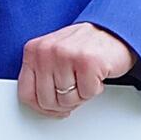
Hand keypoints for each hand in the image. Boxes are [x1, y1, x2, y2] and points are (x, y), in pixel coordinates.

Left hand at [18, 22, 135, 118]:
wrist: (114, 32)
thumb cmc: (85, 47)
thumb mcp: (54, 58)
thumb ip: (42, 78)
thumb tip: (39, 106)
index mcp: (34, 50)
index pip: (26, 93)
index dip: (41, 108)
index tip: (52, 107)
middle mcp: (47, 51)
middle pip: (46, 101)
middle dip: (63, 103)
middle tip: (75, 90)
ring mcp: (66, 55)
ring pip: (67, 100)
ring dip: (81, 95)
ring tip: (85, 78)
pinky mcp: (87, 62)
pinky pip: (86, 94)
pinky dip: (95, 89)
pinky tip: (95, 75)